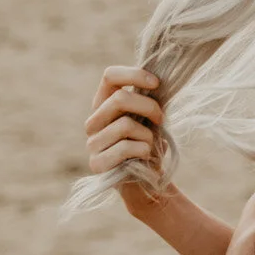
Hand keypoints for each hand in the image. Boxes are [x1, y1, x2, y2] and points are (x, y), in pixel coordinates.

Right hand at [84, 67, 163, 212]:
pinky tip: (144, 156)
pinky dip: (143, 150)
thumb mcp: (149, 117)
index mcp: (104, 103)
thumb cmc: (148, 143)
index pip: (110, 76)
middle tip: (161, 118)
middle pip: (119, 98)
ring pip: (125, 125)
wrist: (147, 180)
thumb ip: (147, 98)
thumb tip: (156, 80)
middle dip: (149, 107)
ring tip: (150, 144)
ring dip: (148, 135)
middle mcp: (93, 120)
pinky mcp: (97, 163)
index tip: (157, 83)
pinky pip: (125, 148)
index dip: (134, 74)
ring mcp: (92, 142)